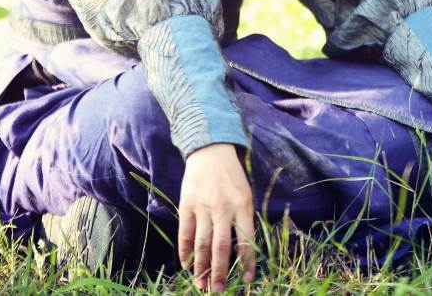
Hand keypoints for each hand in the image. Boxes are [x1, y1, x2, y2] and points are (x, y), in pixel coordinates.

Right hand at [178, 142, 255, 291]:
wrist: (210, 150)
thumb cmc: (232, 176)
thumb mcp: (245, 194)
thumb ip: (243, 220)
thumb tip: (241, 253)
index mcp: (242, 205)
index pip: (246, 240)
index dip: (247, 263)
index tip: (247, 280)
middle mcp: (223, 207)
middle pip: (221, 247)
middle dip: (220, 272)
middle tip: (218, 291)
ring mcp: (203, 206)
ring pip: (201, 243)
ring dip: (201, 267)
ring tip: (202, 285)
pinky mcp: (187, 204)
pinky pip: (185, 232)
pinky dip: (184, 251)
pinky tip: (186, 264)